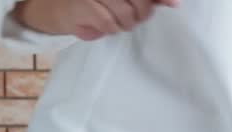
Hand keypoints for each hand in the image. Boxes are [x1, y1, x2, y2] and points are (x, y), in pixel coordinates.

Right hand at [13, 0, 178, 40]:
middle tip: (136, 18)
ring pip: (126, 15)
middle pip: (141, 2)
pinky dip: (110, 29)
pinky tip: (105, 25)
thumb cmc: (94, 3)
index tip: (175, 3)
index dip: (158, 0)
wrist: (56, 8)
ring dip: (125, 23)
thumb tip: (174, 3)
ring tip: (116, 21)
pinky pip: (109, 24)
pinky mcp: (84, 5)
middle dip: (142, 13)